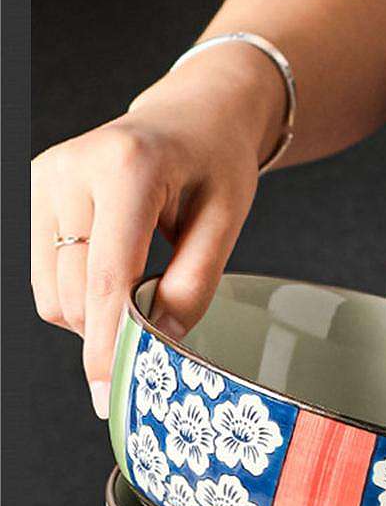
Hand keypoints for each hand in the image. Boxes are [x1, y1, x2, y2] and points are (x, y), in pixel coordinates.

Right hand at [31, 43, 284, 417]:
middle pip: (75, 294)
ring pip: (54, 294)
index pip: (107, 277)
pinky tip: (117, 272)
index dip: (109, 342)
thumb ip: (194, 284)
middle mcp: (73, 168)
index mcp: (127, 168)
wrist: (193, 115)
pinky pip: (47, 277)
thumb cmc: (215, 161)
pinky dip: (81, 295)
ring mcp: (47, 178)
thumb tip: (158, 343)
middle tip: (159, 327)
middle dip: (111, 331)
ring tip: (142, 284)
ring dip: (94, 315)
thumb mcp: (226, 220)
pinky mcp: (38, 191)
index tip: (113, 390)